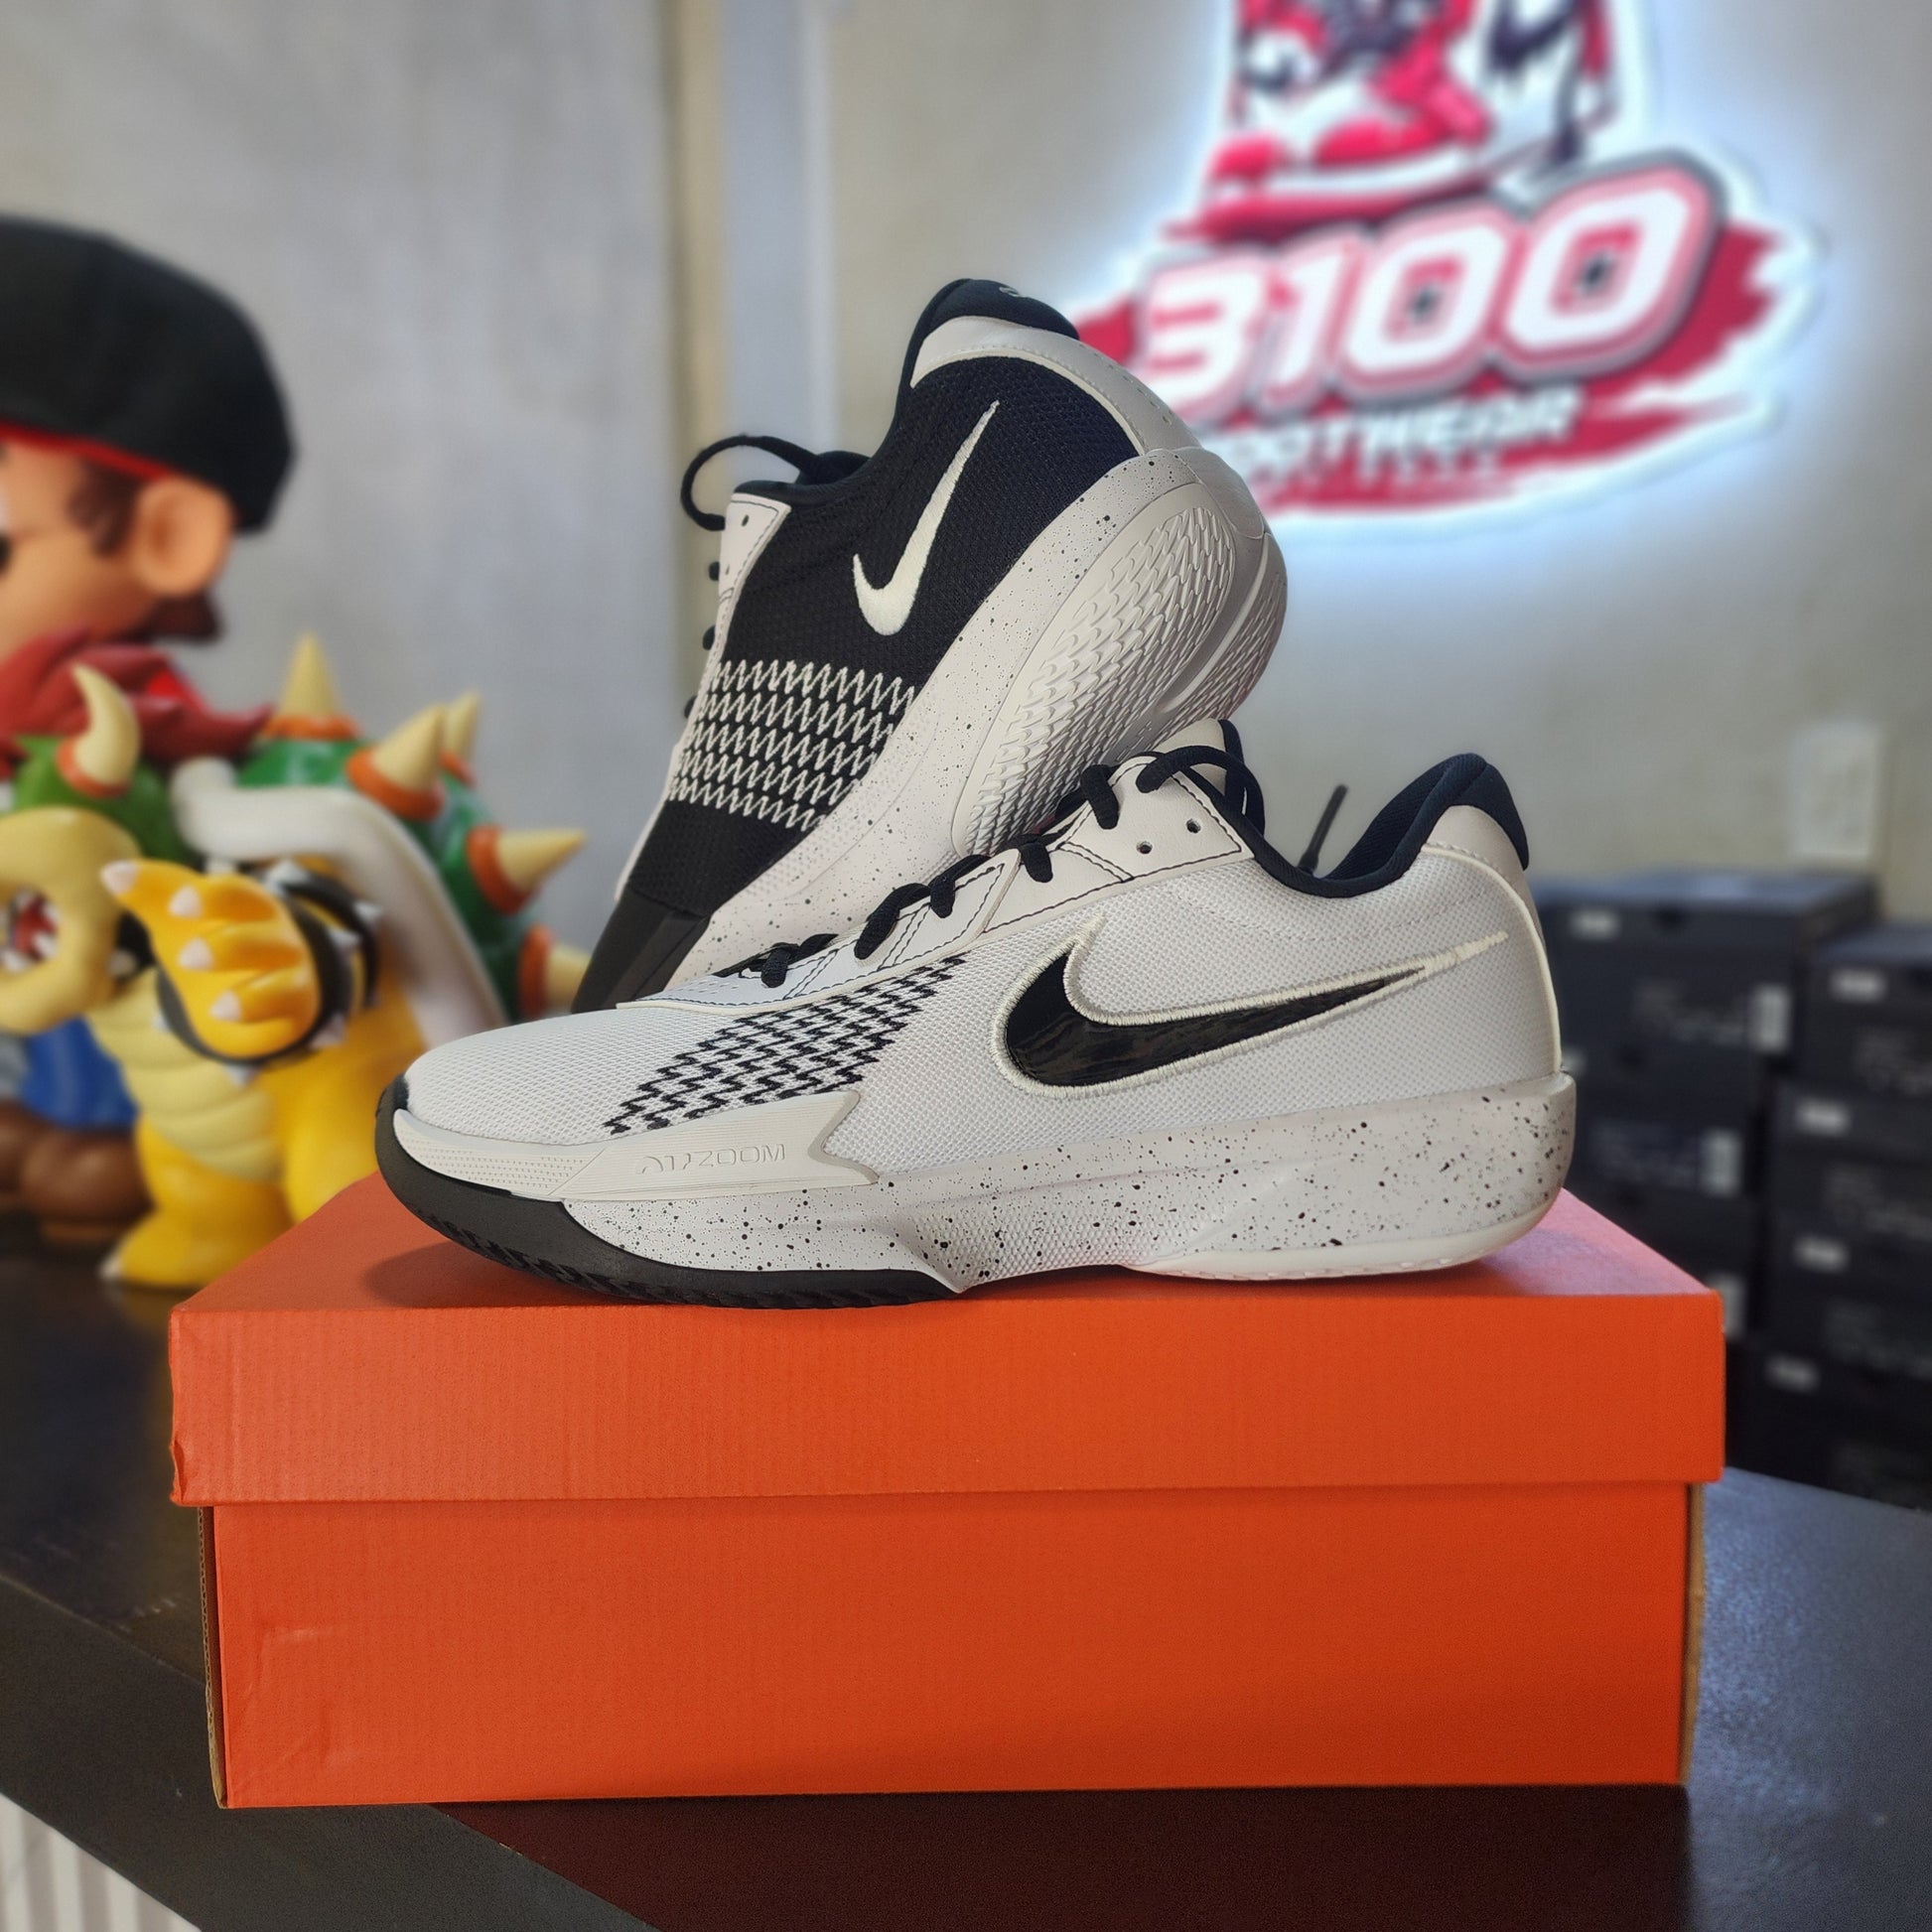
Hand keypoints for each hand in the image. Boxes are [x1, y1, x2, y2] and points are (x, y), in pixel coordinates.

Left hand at [103, 859, 321, 1060]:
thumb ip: (151, 896)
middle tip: (183, 959)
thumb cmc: (214, 943)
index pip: (236, 892)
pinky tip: (219, 1013)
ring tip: (213, 1002)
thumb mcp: (179, 922)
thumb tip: (110, 871)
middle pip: (261, 933)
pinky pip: (282, 1002)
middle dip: (226, 946)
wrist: (254, 992)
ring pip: (280, 973)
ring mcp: (289, 969)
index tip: (175, 906)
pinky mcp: (295, 1003)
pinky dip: (254, 1007)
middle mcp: (275, 934)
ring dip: (249, 991)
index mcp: (248, 904)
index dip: (209, 897)